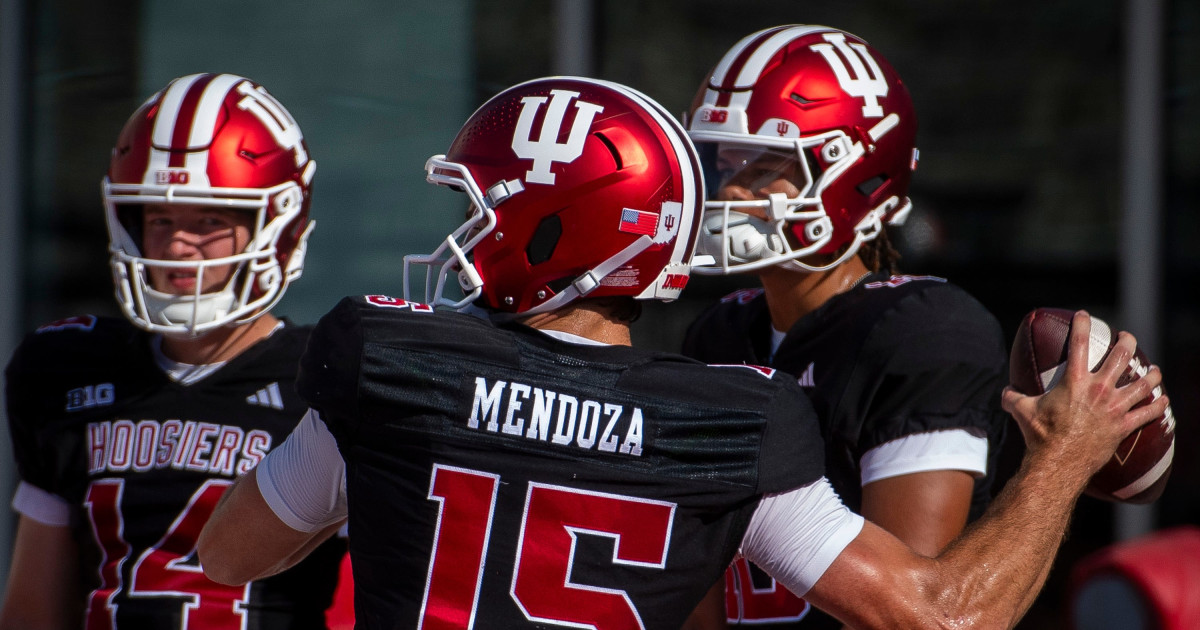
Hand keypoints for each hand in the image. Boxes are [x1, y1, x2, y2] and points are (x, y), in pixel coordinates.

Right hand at [1001, 310, 1168, 482]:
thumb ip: (1013, 397)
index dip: (1082, 325)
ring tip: (1154, 370)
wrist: (1059, 461)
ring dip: (1151, 375)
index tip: (1085, 314)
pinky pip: (1147, 414)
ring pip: (1142, 384)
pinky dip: (1157, 406)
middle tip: (1127, 337)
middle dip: (1127, 342)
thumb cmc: (1040, 435)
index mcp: (1074, 381)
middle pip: (1121, 357)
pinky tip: (1163, 400)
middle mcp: (1098, 390)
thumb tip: (1005, 392)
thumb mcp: (1021, 411)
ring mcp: (1114, 408)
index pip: (1078, 344)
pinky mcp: (1123, 426)